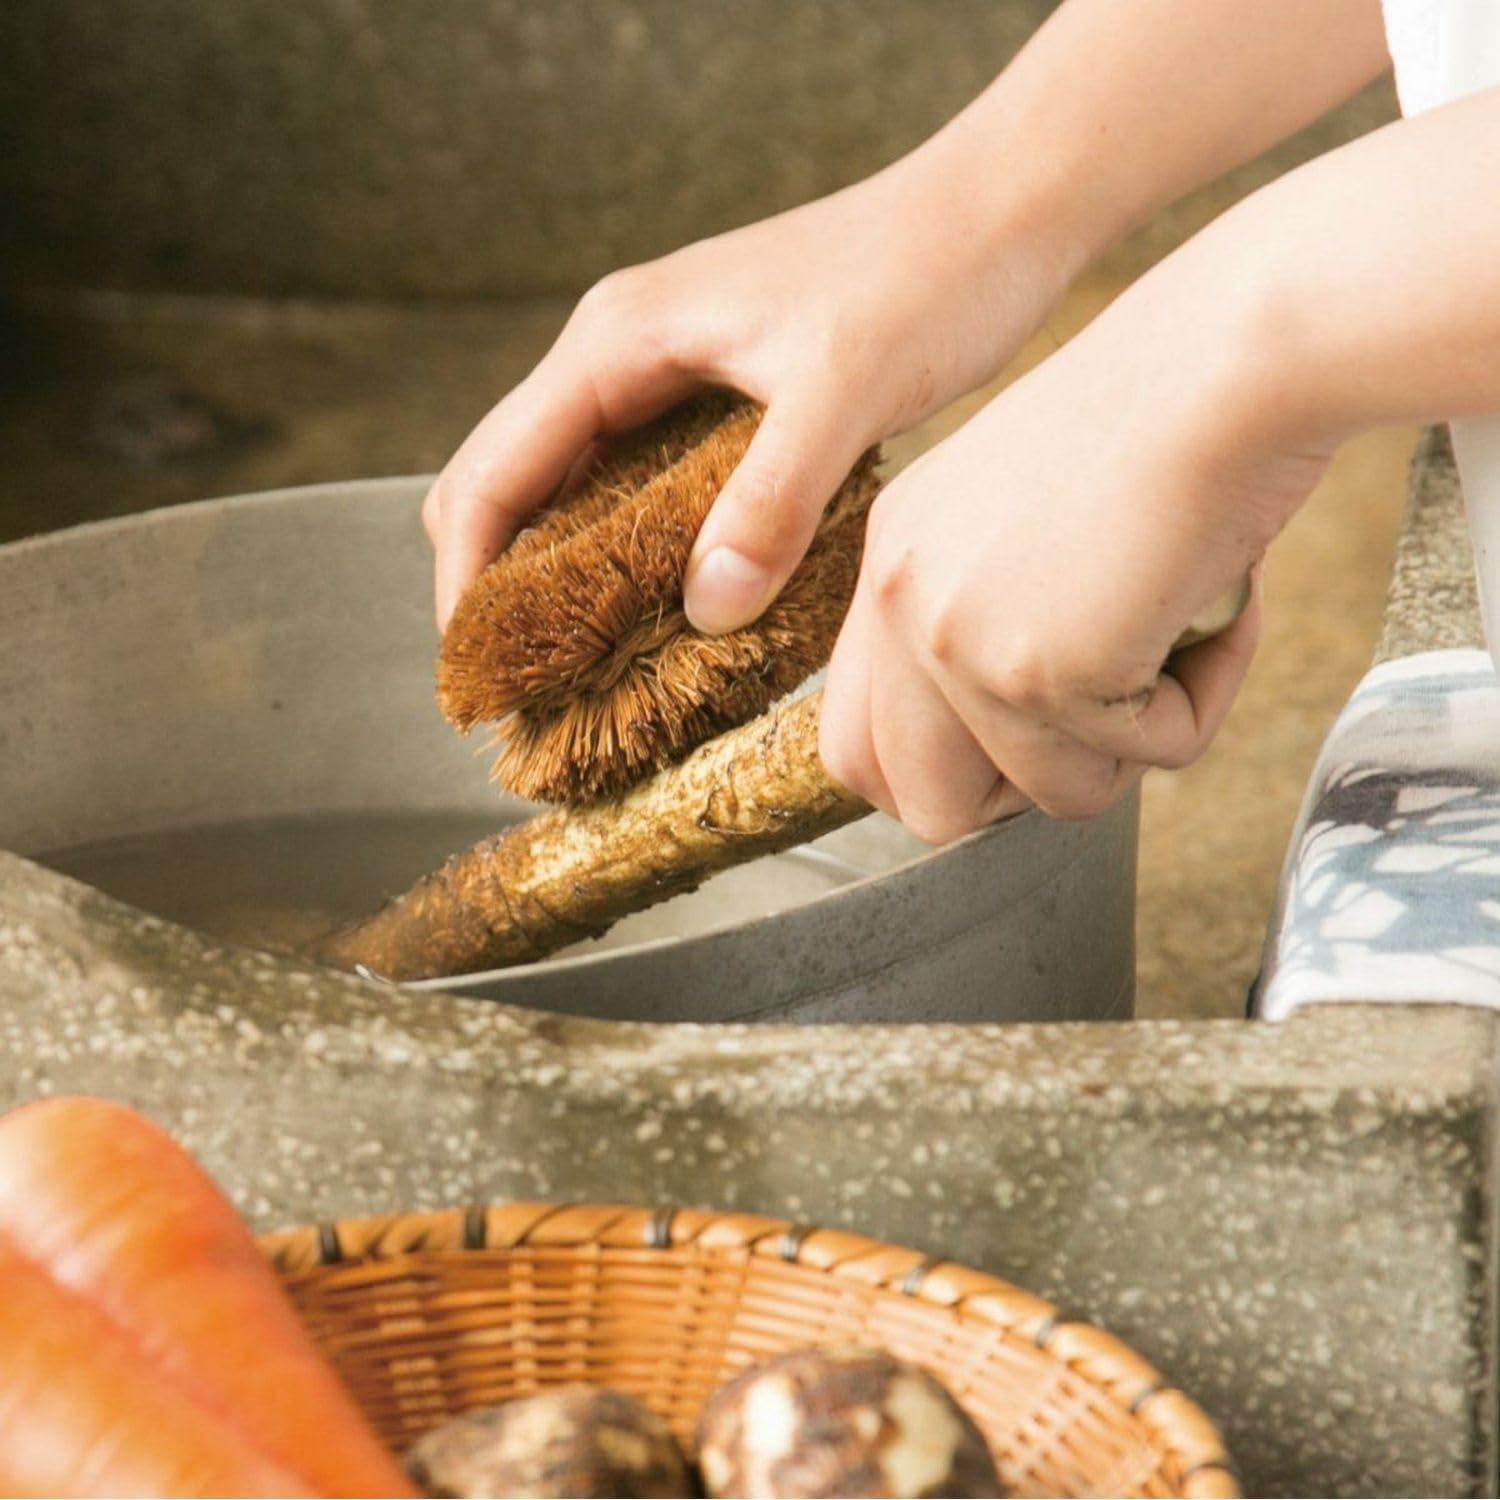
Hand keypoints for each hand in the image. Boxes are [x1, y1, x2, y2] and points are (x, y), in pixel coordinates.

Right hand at [423, 149, 1080, 630]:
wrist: (996, 213)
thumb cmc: (925, 276)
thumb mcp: (845, 393)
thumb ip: (771, 501)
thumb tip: (706, 610)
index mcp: (620, 340)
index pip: (494, 470)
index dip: (468, 578)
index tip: (475, 674)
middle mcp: (623, 352)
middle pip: (510, 480)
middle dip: (501, 584)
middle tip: (526, 687)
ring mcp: (666, 372)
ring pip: (570, 487)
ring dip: (562, 574)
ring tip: (581, 669)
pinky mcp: (713, 396)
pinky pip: (635, 485)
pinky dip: (626, 551)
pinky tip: (662, 609)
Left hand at [818, 252, 1330, 840]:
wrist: (1228, 358)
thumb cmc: (1167, 420)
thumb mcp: (1035, 521)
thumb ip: (991, 624)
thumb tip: (1016, 757)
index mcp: (891, 559)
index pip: (854, 741)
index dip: (943, 778)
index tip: (1028, 749)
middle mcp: (899, 601)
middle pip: (923, 805)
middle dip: (1027, 795)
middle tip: (1107, 717)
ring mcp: (953, 640)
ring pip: (1050, 796)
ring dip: (1137, 739)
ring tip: (1180, 631)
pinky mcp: (1033, 669)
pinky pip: (1142, 757)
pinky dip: (1201, 703)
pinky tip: (1214, 608)